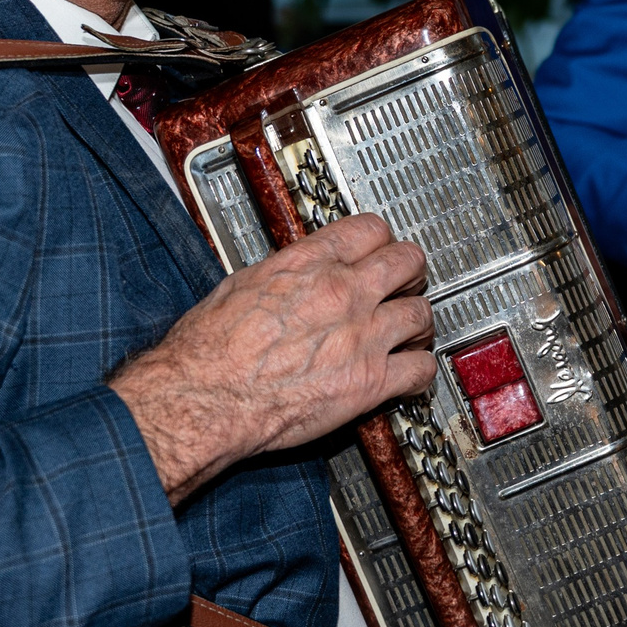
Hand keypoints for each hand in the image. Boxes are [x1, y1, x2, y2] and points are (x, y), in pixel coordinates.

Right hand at [109, 213, 435, 503]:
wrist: (205, 396)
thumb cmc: (209, 350)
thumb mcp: (240, 284)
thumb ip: (283, 274)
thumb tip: (294, 275)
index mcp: (310, 264)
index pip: (370, 229)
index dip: (381, 240)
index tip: (380, 251)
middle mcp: (343, 293)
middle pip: (408, 262)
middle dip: (410, 273)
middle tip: (405, 285)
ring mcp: (363, 337)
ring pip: (422, 314)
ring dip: (418, 324)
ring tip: (409, 333)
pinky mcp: (371, 382)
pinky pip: (421, 370)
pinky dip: (421, 373)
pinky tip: (410, 376)